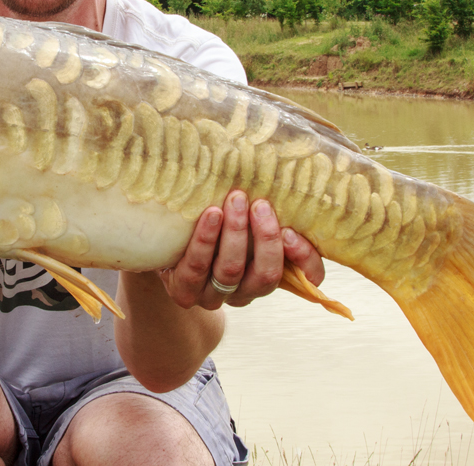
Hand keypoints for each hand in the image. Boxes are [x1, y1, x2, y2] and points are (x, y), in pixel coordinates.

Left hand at [159, 190, 324, 309]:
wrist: (166, 243)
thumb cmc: (215, 223)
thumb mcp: (247, 217)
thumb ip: (265, 208)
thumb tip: (285, 177)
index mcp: (269, 274)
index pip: (307, 278)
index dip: (305, 258)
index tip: (292, 231)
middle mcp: (246, 292)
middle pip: (266, 275)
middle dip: (265, 238)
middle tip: (260, 205)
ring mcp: (214, 296)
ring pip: (231, 270)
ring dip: (235, 233)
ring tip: (234, 201)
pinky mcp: (185, 292)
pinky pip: (196, 268)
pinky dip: (205, 240)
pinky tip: (210, 215)